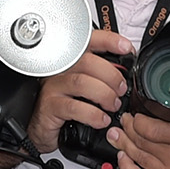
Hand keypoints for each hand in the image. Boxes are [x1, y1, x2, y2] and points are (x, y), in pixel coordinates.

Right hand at [31, 31, 132, 152]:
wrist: (43, 127)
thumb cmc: (66, 105)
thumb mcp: (86, 88)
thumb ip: (103, 77)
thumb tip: (126, 75)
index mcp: (72, 61)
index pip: (89, 41)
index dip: (110, 41)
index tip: (126, 48)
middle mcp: (61, 70)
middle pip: (88, 62)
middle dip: (111, 76)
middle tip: (121, 89)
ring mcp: (53, 87)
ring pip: (82, 82)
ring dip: (104, 94)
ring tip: (113, 105)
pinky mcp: (50, 106)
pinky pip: (73, 107)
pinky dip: (93, 114)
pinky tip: (101, 119)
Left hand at [113, 89, 169, 168]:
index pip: (147, 127)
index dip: (135, 119)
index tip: (134, 114)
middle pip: (139, 141)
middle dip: (127, 128)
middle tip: (125, 121)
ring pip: (136, 157)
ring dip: (123, 144)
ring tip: (118, 135)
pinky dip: (127, 168)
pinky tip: (124, 158)